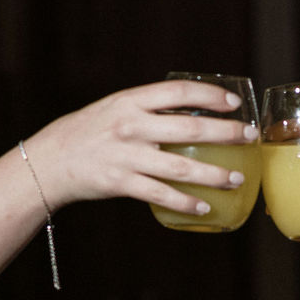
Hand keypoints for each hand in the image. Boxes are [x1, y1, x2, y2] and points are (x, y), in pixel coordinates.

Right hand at [19, 79, 254, 215]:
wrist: (49, 160)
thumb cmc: (89, 132)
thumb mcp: (116, 108)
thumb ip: (149, 108)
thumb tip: (192, 110)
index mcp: (130, 100)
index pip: (179, 91)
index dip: (210, 95)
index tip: (234, 104)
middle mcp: (130, 125)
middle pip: (189, 127)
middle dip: (226, 132)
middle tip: (249, 137)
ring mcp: (126, 155)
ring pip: (181, 167)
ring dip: (214, 175)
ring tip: (237, 179)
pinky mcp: (120, 183)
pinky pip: (161, 195)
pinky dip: (185, 202)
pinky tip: (204, 207)